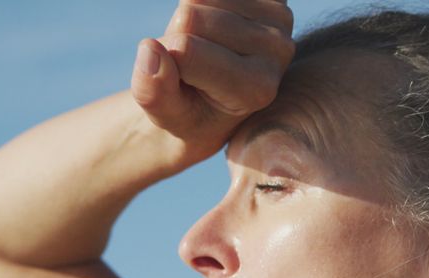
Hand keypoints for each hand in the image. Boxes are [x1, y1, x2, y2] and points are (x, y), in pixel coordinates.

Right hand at [130, 0, 294, 162]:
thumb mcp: (167, 115)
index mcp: (255, 89)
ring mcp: (279, 19)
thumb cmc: (191, 110)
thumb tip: (150, 49)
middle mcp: (278, 52)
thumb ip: (154, 93)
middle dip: (177, 35)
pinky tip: (213, 27)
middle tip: (190, 61)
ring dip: (189, 16)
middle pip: (191, 16)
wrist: (220, 99)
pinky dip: (200, 3)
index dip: (163, 59)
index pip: (185, 49)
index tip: (177, 79)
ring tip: (203, 44)